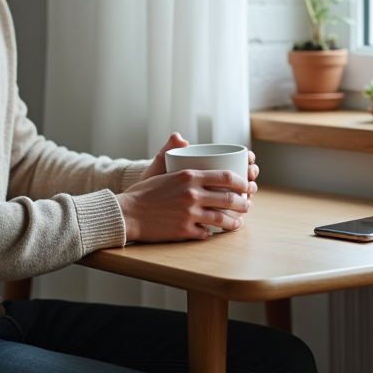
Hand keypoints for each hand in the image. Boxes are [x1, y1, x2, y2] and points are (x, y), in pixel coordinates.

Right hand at [120, 135, 256, 241]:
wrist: (126, 213)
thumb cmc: (143, 192)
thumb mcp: (160, 169)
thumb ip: (173, 154)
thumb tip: (181, 138)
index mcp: (189, 176)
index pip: (226, 177)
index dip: (241, 182)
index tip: (245, 186)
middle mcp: (192, 194)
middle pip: (229, 198)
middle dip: (243, 203)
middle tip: (246, 205)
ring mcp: (189, 214)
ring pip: (222, 219)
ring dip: (234, 221)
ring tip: (238, 222)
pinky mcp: (184, 231)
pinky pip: (206, 233)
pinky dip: (212, 233)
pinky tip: (213, 232)